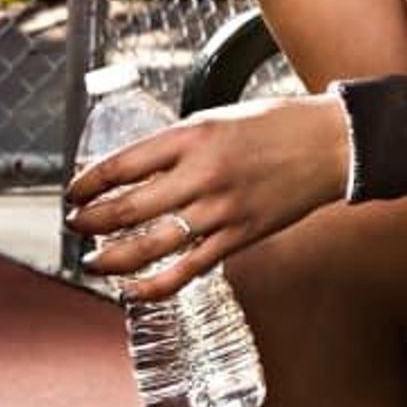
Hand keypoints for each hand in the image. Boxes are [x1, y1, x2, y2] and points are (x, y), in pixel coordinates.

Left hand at [64, 93, 350, 302]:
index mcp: (193, 135)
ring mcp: (221, 209)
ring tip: (92, 260)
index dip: (86, 184)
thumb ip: (178, 145)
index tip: (73, 193)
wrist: (333, 143)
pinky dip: (153, 285)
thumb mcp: (218, 118)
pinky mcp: (240, 236)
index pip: (119, 165)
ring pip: (148, 245)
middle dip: (88, 223)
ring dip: (110, 258)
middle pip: (125, 209)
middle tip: (75, 226)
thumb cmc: (278, 124)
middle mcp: (202, 173)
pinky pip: (187, 269)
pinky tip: (132, 289)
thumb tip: (136, 171)